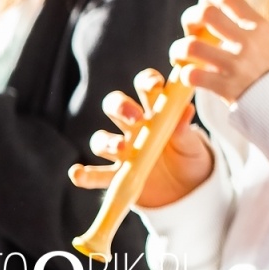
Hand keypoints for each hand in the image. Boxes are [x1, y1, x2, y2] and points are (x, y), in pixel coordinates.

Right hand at [70, 68, 213, 207]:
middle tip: (137, 118)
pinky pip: (95, 175)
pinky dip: (84, 175)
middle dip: (121, 107)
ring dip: (107, 141)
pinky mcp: (116, 176)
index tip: (155, 86)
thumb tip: (186, 109)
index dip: (147, 82)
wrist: (187, 187)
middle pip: (116, 107)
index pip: (146, 87)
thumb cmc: (189, 156)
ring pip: (101, 139)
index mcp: (155, 111)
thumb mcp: (192, 144)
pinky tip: (77, 173)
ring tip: (121, 148)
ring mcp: (121, 151)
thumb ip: (185, 130)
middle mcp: (133, 127)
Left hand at [169, 0, 268, 103]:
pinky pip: (192, 75)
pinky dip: (185, 74)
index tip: (205, 4)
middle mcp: (247, 42)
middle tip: (191, 30)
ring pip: (191, 46)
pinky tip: (190, 75)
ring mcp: (235, 65)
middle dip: (190, 18)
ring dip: (179, 49)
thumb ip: (247, 28)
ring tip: (180, 55)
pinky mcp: (225, 87)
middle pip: (206, 14)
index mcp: (260, 27)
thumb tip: (217, 14)